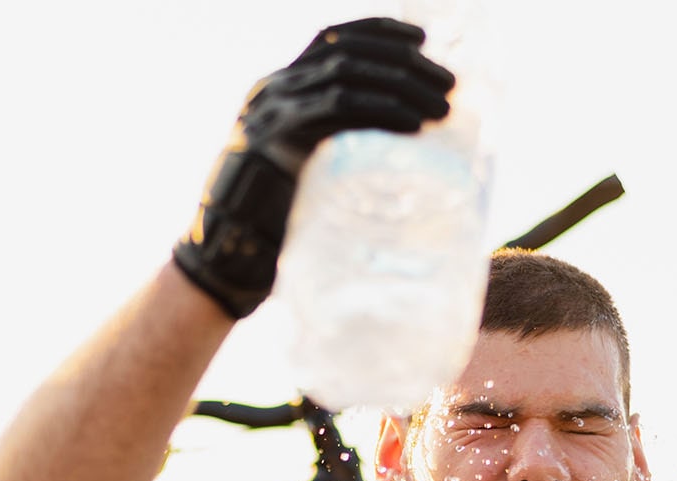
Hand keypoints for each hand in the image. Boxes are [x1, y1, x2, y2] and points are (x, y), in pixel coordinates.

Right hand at [173, 17, 454, 318]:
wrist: (229, 253)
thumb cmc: (277, 218)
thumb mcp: (309, 163)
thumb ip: (337, 140)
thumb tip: (403, 137)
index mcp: (278, 87)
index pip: (330, 38)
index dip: (378, 31)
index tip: (422, 38)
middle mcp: (271, 88)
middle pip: (346, 51)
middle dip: (403, 61)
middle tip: (447, 82)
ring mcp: (270, 109)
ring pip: (346, 73)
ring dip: (401, 84)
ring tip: (441, 105)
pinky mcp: (274, 134)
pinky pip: (336, 107)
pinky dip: (380, 109)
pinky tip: (412, 122)